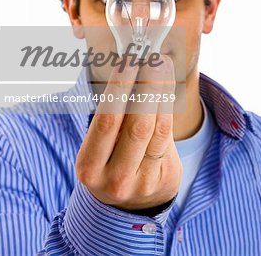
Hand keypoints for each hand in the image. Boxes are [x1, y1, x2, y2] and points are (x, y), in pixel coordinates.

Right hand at [75, 55, 182, 210]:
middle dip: (149, 85)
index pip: (107, 120)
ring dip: (164, 90)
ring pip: (159, 128)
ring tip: (163, 65)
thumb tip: (131, 66)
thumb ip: (113, 114)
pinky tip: (167, 86)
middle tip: (154, 58)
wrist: (127, 203)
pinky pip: (170, 135)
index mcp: (90, 167)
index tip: (130, 59)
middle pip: (138, 125)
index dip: (120, 86)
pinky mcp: (166, 179)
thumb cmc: (109, 159)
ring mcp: (144, 182)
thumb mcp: (98, 145)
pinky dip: (169, 106)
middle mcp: (116, 178)